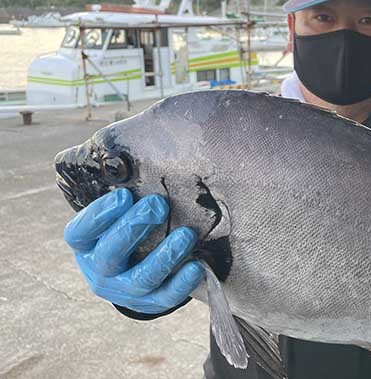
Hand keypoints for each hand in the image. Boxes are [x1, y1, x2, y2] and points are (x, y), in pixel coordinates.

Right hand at [64, 188, 204, 313]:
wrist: (134, 270)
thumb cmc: (128, 230)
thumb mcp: (118, 214)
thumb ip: (124, 197)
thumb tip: (143, 160)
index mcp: (86, 245)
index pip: (81, 232)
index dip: (100, 215)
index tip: (124, 195)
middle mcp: (99, 270)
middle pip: (111, 253)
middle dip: (135, 227)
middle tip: (158, 205)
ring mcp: (123, 289)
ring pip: (141, 278)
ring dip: (165, 255)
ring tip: (186, 234)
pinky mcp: (149, 303)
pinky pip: (164, 297)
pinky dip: (181, 284)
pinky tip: (196, 266)